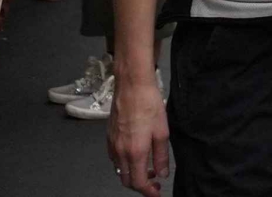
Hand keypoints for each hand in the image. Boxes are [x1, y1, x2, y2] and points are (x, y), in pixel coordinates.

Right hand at [107, 74, 169, 194]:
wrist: (132, 86)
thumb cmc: (149, 105)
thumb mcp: (162, 132)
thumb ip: (161, 156)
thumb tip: (162, 173)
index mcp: (135, 152)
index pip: (139, 182)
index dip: (148, 192)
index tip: (157, 193)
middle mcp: (120, 152)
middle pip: (126, 180)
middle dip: (140, 185)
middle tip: (155, 181)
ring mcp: (112, 144)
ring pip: (119, 170)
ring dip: (132, 174)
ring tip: (148, 167)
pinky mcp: (109, 137)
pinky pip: (114, 158)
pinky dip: (124, 163)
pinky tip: (136, 154)